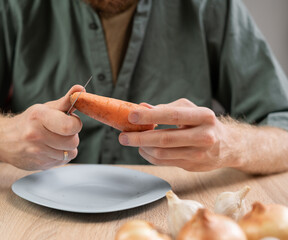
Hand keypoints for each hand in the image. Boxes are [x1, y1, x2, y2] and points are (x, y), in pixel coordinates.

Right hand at [0, 85, 83, 169]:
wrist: (2, 139)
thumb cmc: (29, 121)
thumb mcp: (45, 108)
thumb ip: (66, 100)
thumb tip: (81, 88)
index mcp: (39, 116)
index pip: (70, 126)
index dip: (76, 124)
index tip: (71, 121)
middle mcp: (35, 135)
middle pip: (73, 142)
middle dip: (72, 136)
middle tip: (61, 132)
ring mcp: (36, 152)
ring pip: (69, 153)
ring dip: (66, 148)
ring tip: (54, 140)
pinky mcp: (38, 165)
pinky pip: (61, 162)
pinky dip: (59, 156)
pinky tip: (48, 149)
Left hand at [118, 99, 235, 170]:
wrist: (228, 146)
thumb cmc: (204, 123)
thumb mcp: (190, 110)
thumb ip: (166, 108)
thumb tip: (141, 107)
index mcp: (204, 116)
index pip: (173, 115)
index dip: (150, 116)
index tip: (131, 115)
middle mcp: (203, 136)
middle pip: (165, 139)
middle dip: (139, 137)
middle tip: (122, 136)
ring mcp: (198, 154)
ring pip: (162, 153)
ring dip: (142, 147)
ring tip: (132, 141)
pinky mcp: (192, 166)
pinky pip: (164, 162)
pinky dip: (149, 156)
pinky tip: (143, 149)